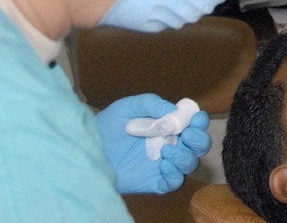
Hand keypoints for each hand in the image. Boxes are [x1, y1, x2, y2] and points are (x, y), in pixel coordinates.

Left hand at [96, 93, 211, 193]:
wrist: (86, 150)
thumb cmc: (107, 127)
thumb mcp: (127, 107)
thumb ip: (151, 104)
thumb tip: (174, 111)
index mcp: (168, 126)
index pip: (194, 124)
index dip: (200, 121)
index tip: (195, 118)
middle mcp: (171, 144)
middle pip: (199, 146)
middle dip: (199, 140)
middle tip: (187, 134)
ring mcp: (164, 164)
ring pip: (190, 164)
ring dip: (185, 156)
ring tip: (166, 150)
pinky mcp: (155, 182)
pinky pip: (174, 182)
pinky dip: (175, 174)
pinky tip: (162, 165)